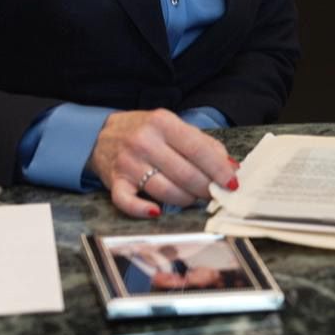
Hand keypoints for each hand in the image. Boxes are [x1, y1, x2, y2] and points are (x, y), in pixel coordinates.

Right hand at [89, 109, 237, 217]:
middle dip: (205, 189)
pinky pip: (128, 202)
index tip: (232, 183)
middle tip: (213, 194)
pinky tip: (157, 212)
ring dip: (185, 200)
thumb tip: (231, 167)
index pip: (198, 149)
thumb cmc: (145, 131)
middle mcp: (144, 141)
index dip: (218, 169)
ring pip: (164, 190)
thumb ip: (204, 144)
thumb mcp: (174, 126)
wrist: (102, 134)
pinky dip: (142, 210)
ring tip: (193, 199)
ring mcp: (128, 163)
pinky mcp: (115, 182)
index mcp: (163, 123)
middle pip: (184, 173)